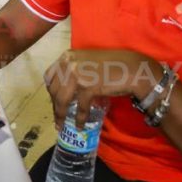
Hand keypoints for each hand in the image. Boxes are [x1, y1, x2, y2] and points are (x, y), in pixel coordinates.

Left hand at [44, 49, 163, 128]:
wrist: (132, 68)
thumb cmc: (111, 64)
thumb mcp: (86, 61)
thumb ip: (73, 69)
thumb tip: (63, 87)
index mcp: (67, 56)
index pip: (49, 76)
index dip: (50, 91)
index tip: (53, 100)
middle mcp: (69, 64)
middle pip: (54, 90)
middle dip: (54, 105)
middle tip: (57, 117)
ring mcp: (77, 75)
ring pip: (62, 100)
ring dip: (61, 115)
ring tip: (61, 125)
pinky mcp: (88, 87)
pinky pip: (80, 107)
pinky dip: (79, 118)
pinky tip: (80, 125)